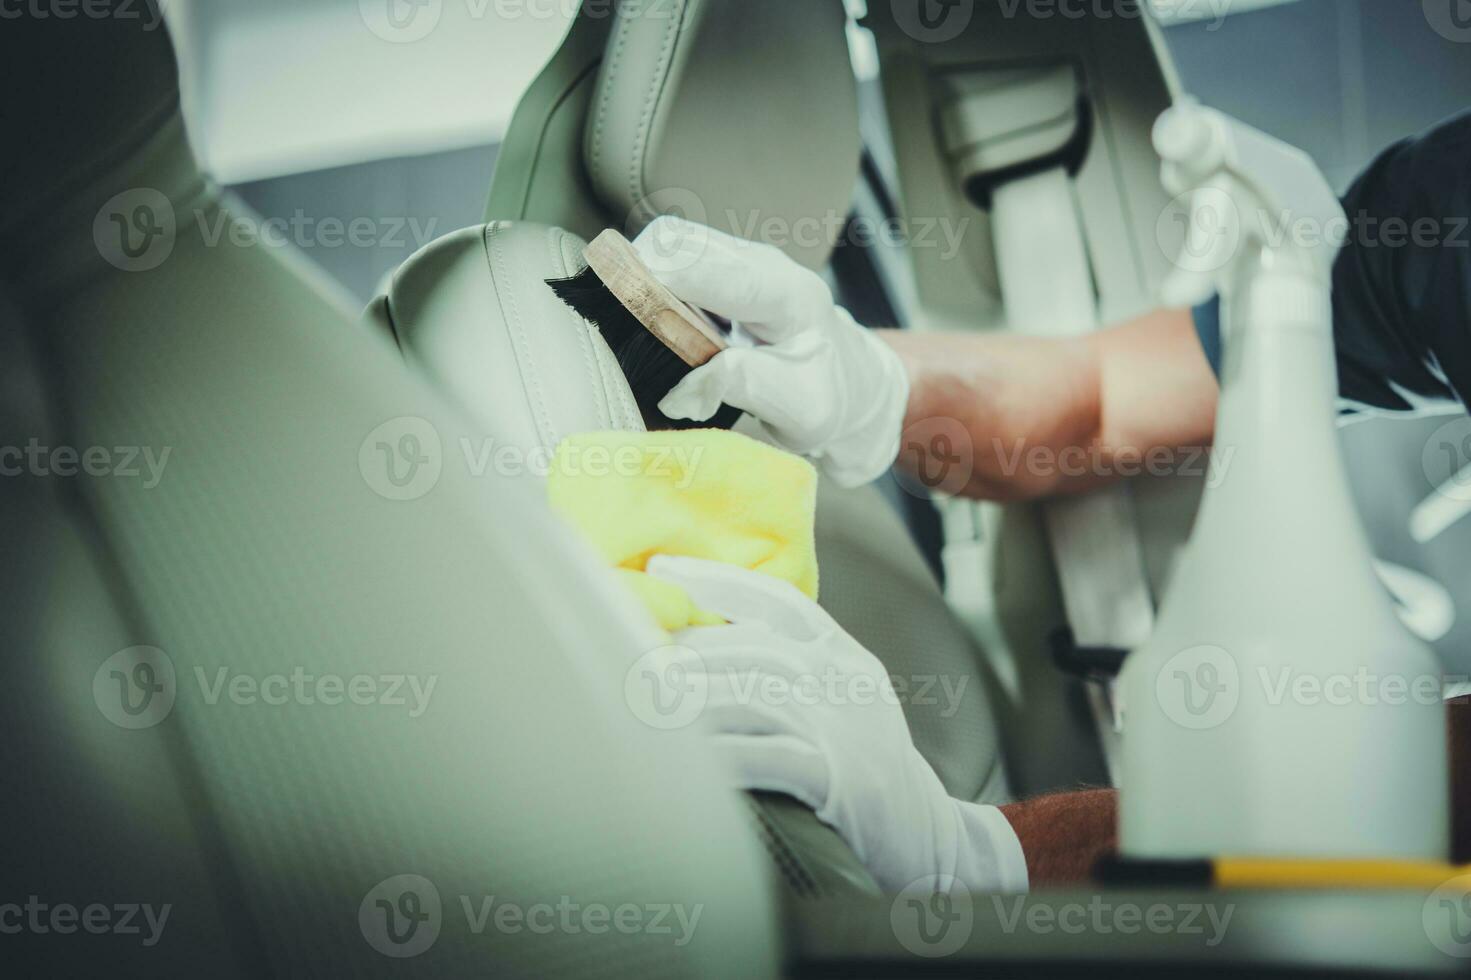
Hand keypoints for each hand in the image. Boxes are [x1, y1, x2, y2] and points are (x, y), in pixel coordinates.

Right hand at [631, 217, 909, 488]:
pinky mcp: (724, 269)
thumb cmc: (827, 398)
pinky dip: (652, 281)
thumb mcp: (798, 409)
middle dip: (639, 273)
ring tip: (639, 325)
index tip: (622, 297)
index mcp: (789, 296)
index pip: (717, 272)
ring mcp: (742, 261)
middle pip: (680, 241)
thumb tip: (682, 387)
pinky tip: (655, 318)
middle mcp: (763, 265)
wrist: (851, 386)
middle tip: (623, 323)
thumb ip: (742, 387)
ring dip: (641, 276)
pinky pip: (673, 257)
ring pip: (670, 241)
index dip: (663, 278)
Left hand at [646, 555, 1027, 893]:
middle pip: (749, 648)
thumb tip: (708, 646)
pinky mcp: (837, 775)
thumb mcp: (847, 698)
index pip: (777, 600)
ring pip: (749, 696)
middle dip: (684, 654)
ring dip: (690, 703)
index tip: (662, 571)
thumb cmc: (870, 766)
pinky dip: (719, 756)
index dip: (715, 580)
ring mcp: (842, 725)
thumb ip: (799, 666)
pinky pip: (763, 755)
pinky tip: (685, 762)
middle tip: (634, 665)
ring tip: (646, 709)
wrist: (930, 835)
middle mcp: (843, 679)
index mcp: (843, 654)